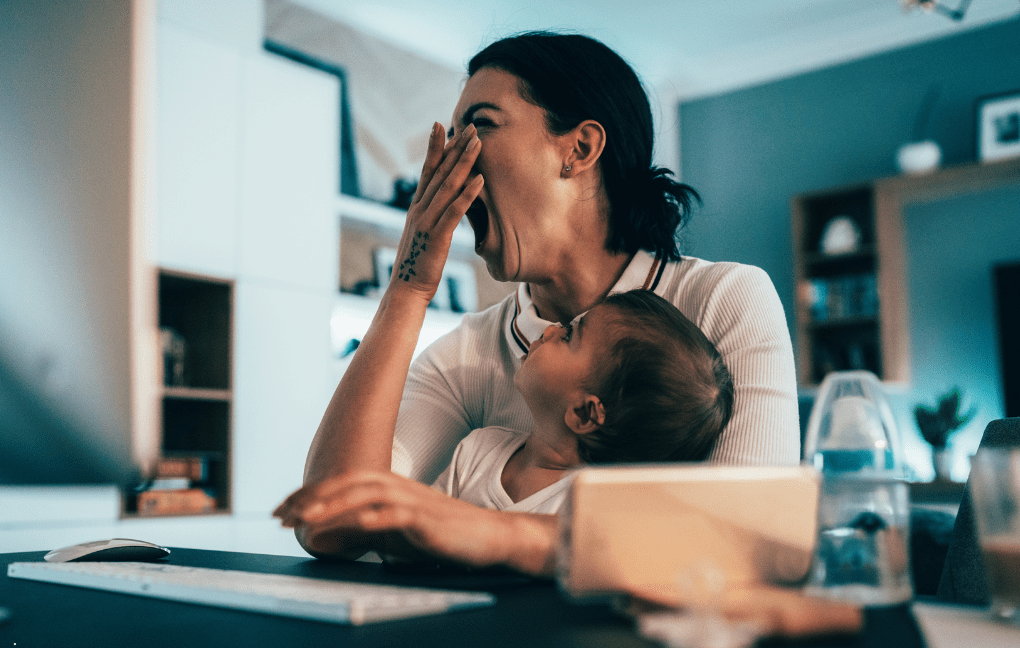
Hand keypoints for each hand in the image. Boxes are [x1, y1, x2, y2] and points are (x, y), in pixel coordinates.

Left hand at [274, 470, 557, 574]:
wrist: (490, 538)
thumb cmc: (441, 537)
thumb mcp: (394, 535)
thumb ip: (361, 532)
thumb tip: (323, 537)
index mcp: (389, 487)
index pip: (342, 482)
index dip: (310, 493)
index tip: (282, 509)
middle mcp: (398, 487)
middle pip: (348, 482)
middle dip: (312, 496)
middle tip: (282, 514)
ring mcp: (414, 502)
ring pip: (366, 494)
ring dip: (333, 504)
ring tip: (306, 518)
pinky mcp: (428, 520)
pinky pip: (396, 515)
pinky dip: (372, 518)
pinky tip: (352, 524)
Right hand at [387, 122, 482, 303]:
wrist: (406, 289)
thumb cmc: (419, 265)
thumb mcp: (425, 236)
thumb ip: (433, 218)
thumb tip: (444, 207)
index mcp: (416, 208)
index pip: (426, 171)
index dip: (435, 147)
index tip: (441, 125)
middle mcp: (419, 209)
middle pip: (439, 172)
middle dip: (454, 147)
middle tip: (469, 126)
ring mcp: (427, 222)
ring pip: (448, 186)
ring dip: (464, 163)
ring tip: (477, 143)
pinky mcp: (437, 237)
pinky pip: (454, 212)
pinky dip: (467, 194)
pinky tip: (479, 180)